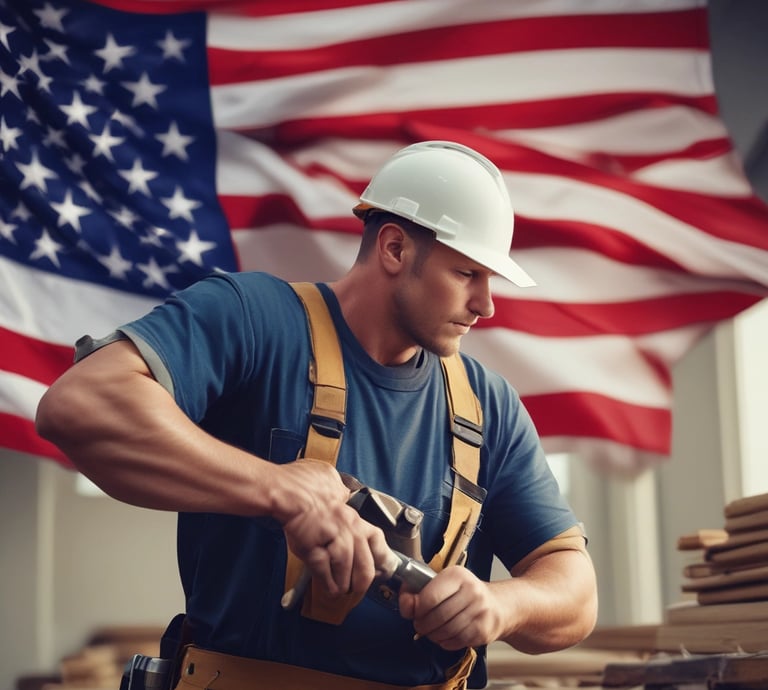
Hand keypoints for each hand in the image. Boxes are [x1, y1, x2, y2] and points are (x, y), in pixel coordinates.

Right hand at [272, 459, 390, 596]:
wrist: (283, 490)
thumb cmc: (301, 482)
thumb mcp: (329, 480)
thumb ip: (339, 492)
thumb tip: (341, 493)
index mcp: (352, 514)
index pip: (376, 539)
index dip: (381, 557)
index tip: (382, 567)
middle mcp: (347, 528)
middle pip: (365, 563)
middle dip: (363, 580)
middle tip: (358, 586)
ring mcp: (330, 540)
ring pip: (345, 570)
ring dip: (343, 584)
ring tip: (341, 589)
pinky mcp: (312, 550)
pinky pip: (324, 572)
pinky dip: (327, 583)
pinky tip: (328, 588)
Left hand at [398, 566, 503, 649]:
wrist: (498, 605)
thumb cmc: (464, 593)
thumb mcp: (444, 583)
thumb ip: (420, 590)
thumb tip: (405, 605)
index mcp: (458, 575)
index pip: (430, 596)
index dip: (416, 608)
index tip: (411, 611)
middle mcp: (472, 591)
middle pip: (437, 616)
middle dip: (422, 624)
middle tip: (419, 624)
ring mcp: (480, 612)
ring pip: (445, 631)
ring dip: (432, 635)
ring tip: (430, 631)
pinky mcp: (483, 630)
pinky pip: (456, 641)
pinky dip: (444, 642)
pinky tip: (444, 636)